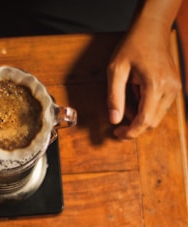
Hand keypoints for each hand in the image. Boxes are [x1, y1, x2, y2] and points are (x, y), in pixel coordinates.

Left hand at [107, 19, 180, 139]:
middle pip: (152, 122)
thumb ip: (114, 97)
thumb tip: (114, 120)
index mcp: (155, 85)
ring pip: (156, 117)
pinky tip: (136, 95)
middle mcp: (169, 89)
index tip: (117, 134)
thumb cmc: (132, 46)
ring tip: (127, 98)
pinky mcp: (174, 88)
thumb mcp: (116, 70)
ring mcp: (174, 88)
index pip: (144, 120)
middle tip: (118, 118)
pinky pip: (160, 108)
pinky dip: (146, 108)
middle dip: (134, 125)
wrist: (151, 30)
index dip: (130, 132)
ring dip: (139, 116)